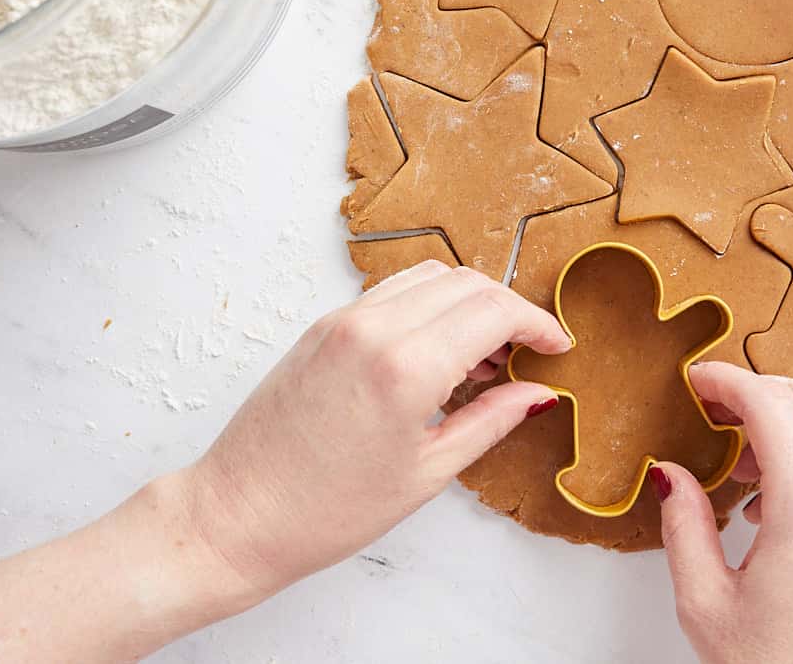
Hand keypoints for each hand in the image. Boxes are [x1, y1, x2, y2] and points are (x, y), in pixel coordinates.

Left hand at [185, 260, 569, 599]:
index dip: (537, 323)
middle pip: (468, 282)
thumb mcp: (428, 472)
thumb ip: (491, 420)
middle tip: (523, 355)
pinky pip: (393, 292)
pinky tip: (434, 356)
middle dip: (508, 310)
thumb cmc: (326, 510)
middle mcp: (373, 327)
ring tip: (478, 362)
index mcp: (405, 367)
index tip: (556, 345)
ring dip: (468, 303)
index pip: (494, 310)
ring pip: (431, 276)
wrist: (236, 515)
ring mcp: (343, 319)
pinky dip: (429, 306)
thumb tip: (539, 394)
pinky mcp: (323, 325)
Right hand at [653, 362, 792, 663]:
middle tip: (713, 407)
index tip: (696, 379)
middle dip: (759, 389)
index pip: (770, 404)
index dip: (728, 379)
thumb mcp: (707, 603)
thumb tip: (668, 475)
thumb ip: (684, 527)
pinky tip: (769, 497)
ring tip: (739, 459)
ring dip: (788, 420)